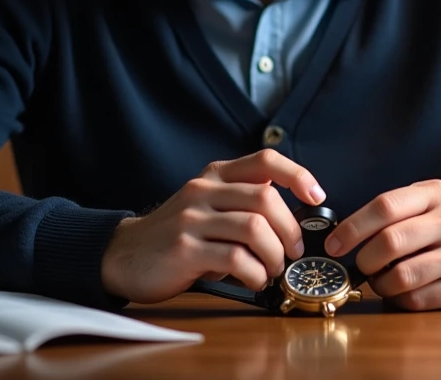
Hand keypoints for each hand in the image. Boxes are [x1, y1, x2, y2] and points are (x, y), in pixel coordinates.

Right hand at [100, 149, 326, 303]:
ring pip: (254, 229)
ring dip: (275, 255)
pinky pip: (235, 258)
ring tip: (273, 269)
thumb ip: (242, 202)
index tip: (316, 196)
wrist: (124, 255)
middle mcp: (204, 190)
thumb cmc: (176, 234)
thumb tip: (293, 221)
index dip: (297, 175)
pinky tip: (254, 281)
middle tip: (294, 252)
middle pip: (266, 199)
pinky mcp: (184, 249)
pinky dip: (255, 274)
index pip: (265, 160)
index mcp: (215, 174)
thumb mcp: (207, 205)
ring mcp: (192, 219)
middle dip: (290, 230)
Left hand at [324, 179, 440, 310]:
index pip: (385, 206)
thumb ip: (392, 211)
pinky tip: (400, 292)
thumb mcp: (427, 203)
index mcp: (436, 193)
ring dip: (380, 283)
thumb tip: (343, 237)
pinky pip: (418, 299)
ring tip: (380, 280)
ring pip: (402, 276)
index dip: (352, 228)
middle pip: (391, 242)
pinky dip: (399, 299)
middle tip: (359, 265)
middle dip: (364, 259)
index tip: (334, 245)